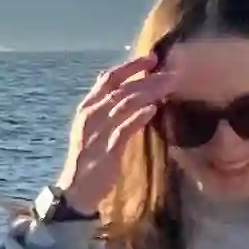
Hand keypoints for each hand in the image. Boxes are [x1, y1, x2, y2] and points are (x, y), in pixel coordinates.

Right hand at [56, 53, 169, 213]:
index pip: (109, 79)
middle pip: (122, 89)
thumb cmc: (89, 159)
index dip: (131, 66)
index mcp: (87, 108)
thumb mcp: (94, 129)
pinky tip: (153, 110)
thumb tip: (132, 94)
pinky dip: (138, 117)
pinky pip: (124, 129)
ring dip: (149, 92)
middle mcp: (91, 115)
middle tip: (172, 72)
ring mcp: (98, 132)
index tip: (152, 58)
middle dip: (148, 78)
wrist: (76, 190)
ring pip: (125, 104)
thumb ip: (109, 111)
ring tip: (170, 86)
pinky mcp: (107, 150)